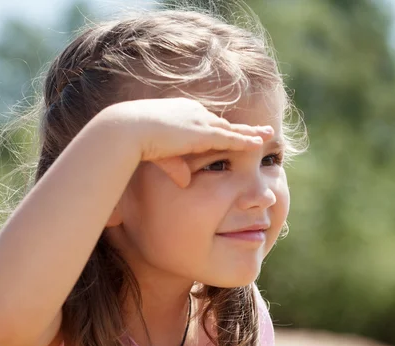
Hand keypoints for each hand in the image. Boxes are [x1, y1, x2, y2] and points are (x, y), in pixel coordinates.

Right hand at [97, 97, 273, 186]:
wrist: (125, 130)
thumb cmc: (131, 142)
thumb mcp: (157, 157)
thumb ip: (174, 168)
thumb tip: (185, 182)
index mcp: (180, 115)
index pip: (206, 123)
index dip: (222, 129)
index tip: (233, 132)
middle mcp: (193, 113)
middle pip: (224, 123)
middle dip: (243, 128)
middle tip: (260, 131)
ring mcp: (198, 121)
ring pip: (232, 128)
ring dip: (251, 133)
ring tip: (268, 135)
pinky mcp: (202, 133)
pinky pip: (230, 137)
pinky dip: (245, 140)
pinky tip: (259, 143)